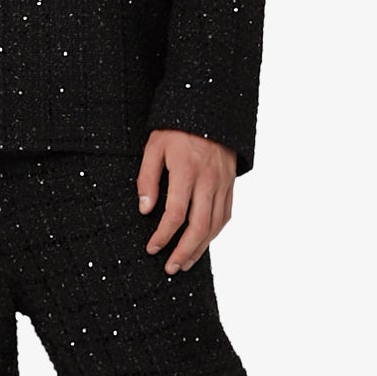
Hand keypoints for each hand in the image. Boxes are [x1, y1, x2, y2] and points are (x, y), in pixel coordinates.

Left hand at [136, 129, 236, 272]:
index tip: (152, 248)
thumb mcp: (154, 147)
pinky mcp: (230, 183)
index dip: (164, 235)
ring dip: (200, 248)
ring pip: (215, 224)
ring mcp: (223, 182)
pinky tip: (203, 243)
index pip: (176, 213)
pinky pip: (226, 214)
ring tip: (185, 263)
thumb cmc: (176, 128)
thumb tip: (146, 210)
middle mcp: (209, 179)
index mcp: (187, 170)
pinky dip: (215, 233)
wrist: (209, 108)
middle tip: (170, 268)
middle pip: (199, 226)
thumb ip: (147, 179)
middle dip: (184, 251)